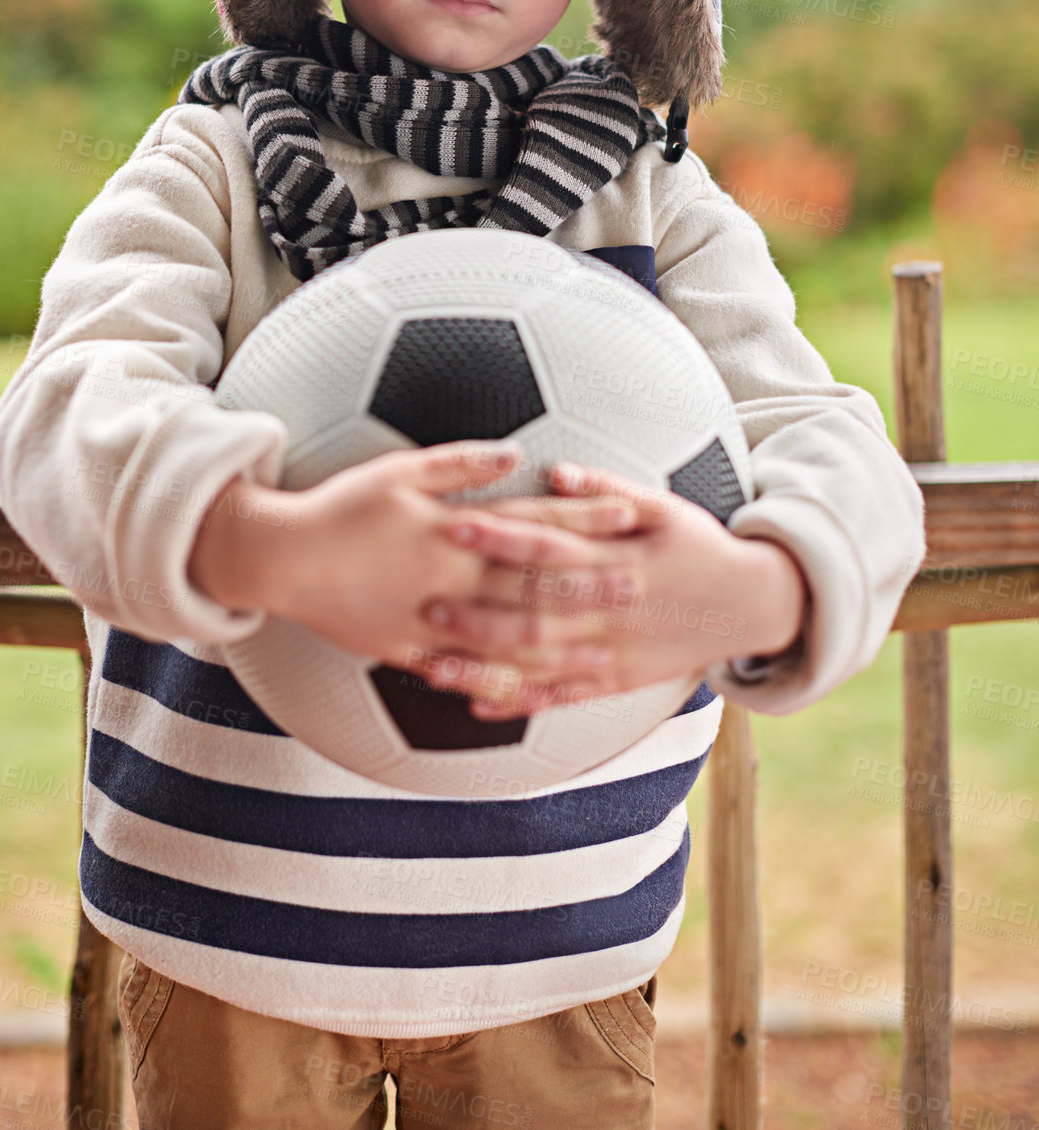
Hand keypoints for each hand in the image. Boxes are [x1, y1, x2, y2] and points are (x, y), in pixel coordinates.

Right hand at [186, 441, 647, 709]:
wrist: (284, 559)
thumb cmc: (342, 507)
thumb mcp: (399, 471)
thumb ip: (461, 464)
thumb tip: (514, 452)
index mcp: (455, 530)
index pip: (533, 522)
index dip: (583, 518)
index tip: (627, 514)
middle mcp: (453, 578)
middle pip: (535, 583)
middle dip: (591, 583)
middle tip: (640, 583)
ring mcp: (434, 620)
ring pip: (508, 637)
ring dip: (561, 640)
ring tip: (603, 646)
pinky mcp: (410, 650)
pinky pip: (463, 673)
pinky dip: (500, 683)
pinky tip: (533, 691)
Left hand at [421, 461, 809, 717]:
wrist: (753, 604)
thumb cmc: (700, 546)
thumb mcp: (665, 508)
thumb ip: (606, 491)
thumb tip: (554, 471)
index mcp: (620, 559)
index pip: (550, 544)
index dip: (502, 535)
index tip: (455, 521)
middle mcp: (612, 609)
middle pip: (537, 608)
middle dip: (479, 607)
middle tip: (424, 600)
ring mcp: (614, 651)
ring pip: (541, 662)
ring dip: (486, 665)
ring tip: (431, 660)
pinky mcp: (617, 681)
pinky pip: (563, 698)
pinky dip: (521, 703)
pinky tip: (476, 706)